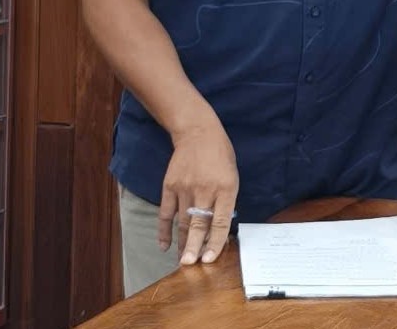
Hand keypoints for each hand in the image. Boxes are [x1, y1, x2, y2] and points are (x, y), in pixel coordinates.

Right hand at [158, 119, 238, 266]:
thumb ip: (226, 200)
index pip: (221, 221)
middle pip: (199, 225)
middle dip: (193, 248)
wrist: (198, 132)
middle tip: (189, 265)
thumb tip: (217, 229)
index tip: (210, 259)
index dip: (215, 242)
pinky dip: (164, 231)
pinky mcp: (170, 186)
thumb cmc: (220, 155)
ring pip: (182, 222)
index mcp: (226, 188)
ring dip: (181, 243)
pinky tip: (164, 245)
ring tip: (182, 260)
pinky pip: (166, 213)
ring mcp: (185, 188)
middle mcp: (205, 190)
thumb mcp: (232, 175)